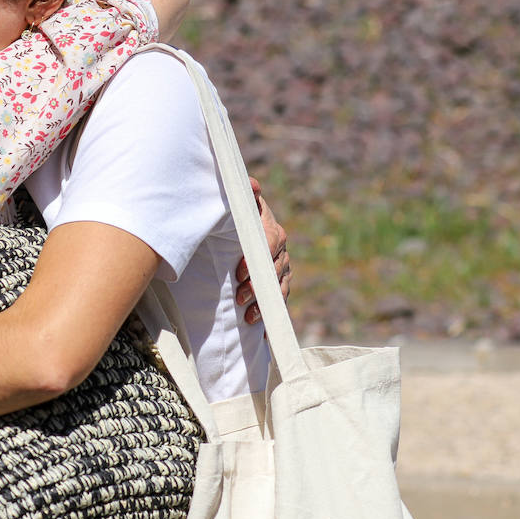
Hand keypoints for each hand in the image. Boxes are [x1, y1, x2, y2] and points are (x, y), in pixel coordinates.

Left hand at [234, 177, 290, 323]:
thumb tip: (252, 185)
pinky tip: (262, 333)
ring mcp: (282, 267)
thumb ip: (244, 193)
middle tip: (238, 298)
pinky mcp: (279, 282)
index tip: (239, 272)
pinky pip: (279, 301)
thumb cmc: (237, 212)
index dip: (256, 258)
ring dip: (264, 304)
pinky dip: (271, 317)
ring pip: (278, 288)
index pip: (269, 243)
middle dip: (256, 286)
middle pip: (274, 270)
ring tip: (247, 318)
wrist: (241, 224)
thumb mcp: (239, 202)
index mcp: (271, 229)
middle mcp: (281, 249)